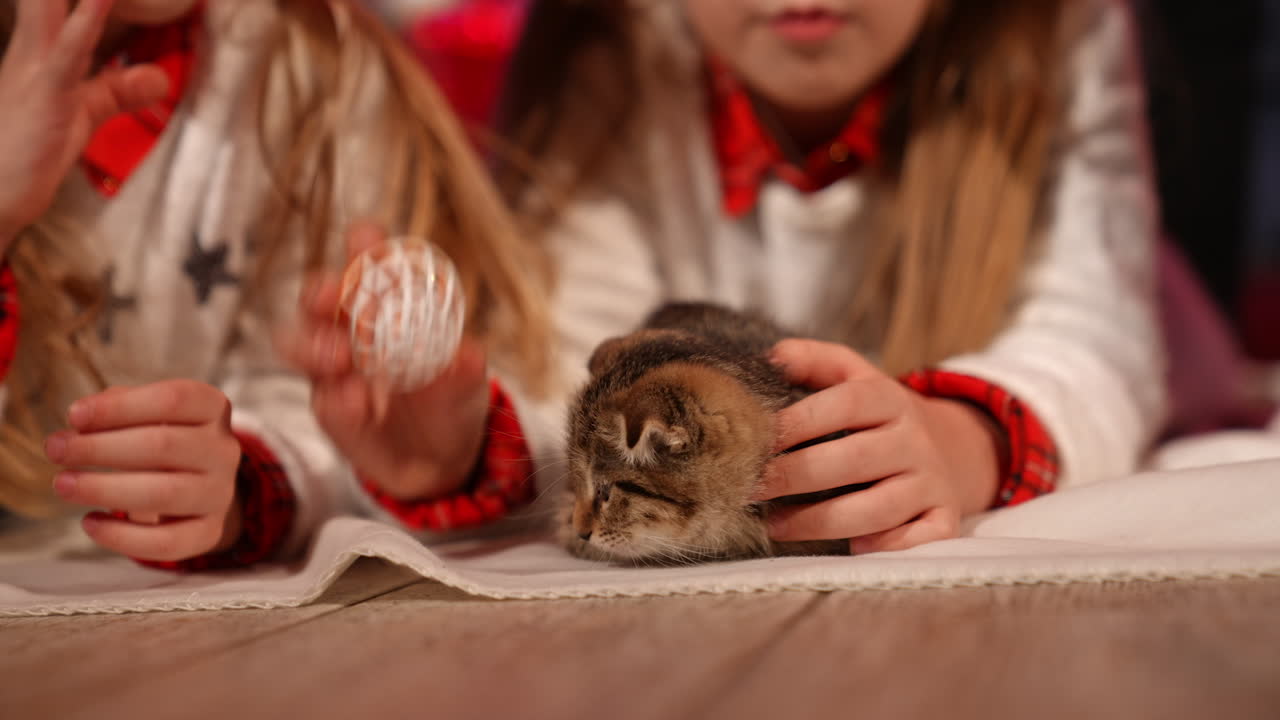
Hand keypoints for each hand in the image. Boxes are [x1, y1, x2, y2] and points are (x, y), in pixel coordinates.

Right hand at [0, 0, 168, 249]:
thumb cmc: (28, 153)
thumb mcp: (83, 113)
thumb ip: (118, 90)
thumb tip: (157, 76)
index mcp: (37, 48)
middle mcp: (32, 49)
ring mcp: (37, 69)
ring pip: (57, 8)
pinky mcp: (49, 98)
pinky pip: (68, 54)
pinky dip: (85, 23)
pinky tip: (101, 2)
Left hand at [44, 381, 243, 561]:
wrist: (203, 484)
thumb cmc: (163, 440)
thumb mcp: (149, 412)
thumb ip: (117, 409)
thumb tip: (80, 425)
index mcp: (212, 409)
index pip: (173, 400)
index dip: (120, 407)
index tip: (73, 415)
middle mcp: (223, 450)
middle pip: (164, 445)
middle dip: (100, 448)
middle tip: (56, 451)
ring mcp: (220, 493)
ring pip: (164, 494)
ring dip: (103, 489)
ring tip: (63, 485)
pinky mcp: (209, 531)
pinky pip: (168, 542)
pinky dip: (122, 536)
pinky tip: (90, 522)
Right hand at [280, 222, 490, 501]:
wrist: (441, 459)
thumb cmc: (452, 398)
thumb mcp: (468, 378)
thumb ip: (463, 363)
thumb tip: (462, 355)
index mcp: (388, 302)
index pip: (369, 261)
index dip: (363, 245)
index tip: (365, 239)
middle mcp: (352, 326)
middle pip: (319, 294)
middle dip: (321, 290)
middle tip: (333, 298)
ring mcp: (333, 367)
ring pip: (299, 341)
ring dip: (314, 344)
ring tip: (342, 360)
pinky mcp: (329, 406)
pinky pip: (322, 397)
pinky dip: (338, 397)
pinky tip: (361, 404)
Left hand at [759, 339, 1000, 553]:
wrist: (954, 447)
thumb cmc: (880, 417)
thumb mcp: (855, 377)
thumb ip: (814, 361)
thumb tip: (772, 358)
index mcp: (890, 399)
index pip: (846, 404)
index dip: (799, 421)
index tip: (757, 439)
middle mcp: (915, 440)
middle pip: (853, 459)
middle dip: (795, 476)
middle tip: (751, 487)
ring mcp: (932, 482)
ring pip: (876, 509)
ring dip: (818, 521)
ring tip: (774, 524)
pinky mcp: (943, 519)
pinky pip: (916, 540)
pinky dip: (884, 546)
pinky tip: (849, 546)